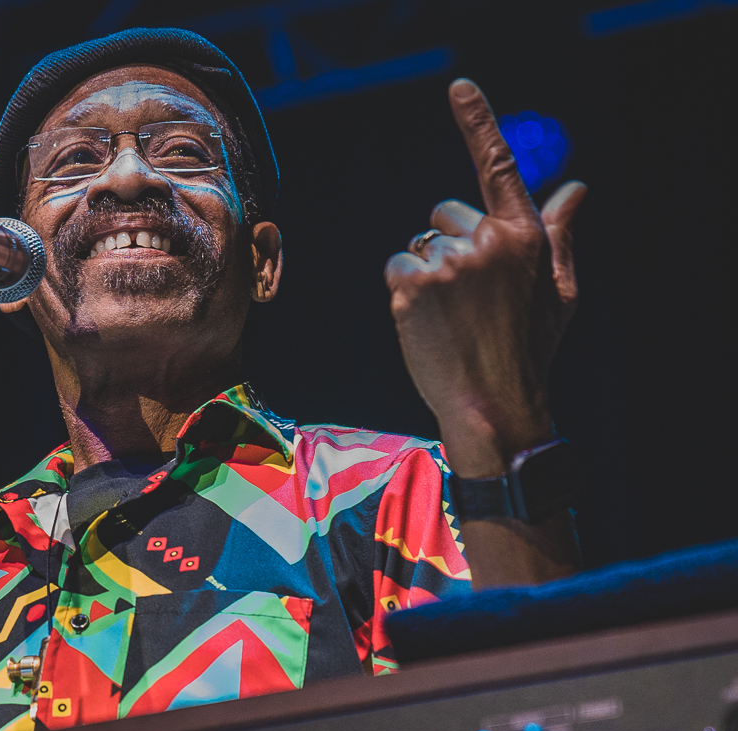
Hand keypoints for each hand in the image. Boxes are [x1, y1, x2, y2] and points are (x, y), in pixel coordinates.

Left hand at [385, 78, 586, 477]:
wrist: (493, 401)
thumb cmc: (529, 348)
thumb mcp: (557, 290)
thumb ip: (559, 235)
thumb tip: (576, 189)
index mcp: (525, 235)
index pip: (498, 167)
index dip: (477, 122)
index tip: (458, 87)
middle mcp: (486, 239)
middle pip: (443, 213)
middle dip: (447, 241)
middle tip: (465, 294)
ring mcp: (448, 262)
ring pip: (419, 246)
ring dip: (425, 274)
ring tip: (449, 316)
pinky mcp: (412, 285)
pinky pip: (397, 268)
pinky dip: (404, 291)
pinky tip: (426, 321)